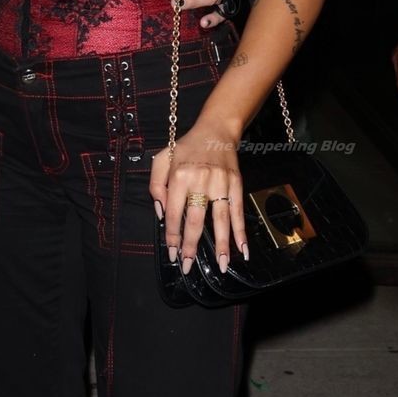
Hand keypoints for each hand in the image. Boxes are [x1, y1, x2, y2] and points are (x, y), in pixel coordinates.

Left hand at [149, 117, 246, 274]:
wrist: (215, 131)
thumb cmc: (185, 148)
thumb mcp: (161, 160)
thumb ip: (155, 186)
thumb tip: (160, 214)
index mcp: (179, 176)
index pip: (173, 213)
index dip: (172, 236)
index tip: (173, 254)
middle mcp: (200, 180)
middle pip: (195, 220)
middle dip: (191, 246)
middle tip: (189, 266)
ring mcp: (220, 183)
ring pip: (220, 219)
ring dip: (220, 244)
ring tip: (220, 265)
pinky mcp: (236, 184)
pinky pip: (238, 211)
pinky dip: (241, 231)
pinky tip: (242, 249)